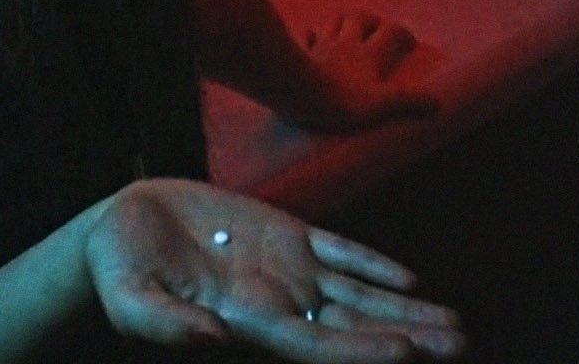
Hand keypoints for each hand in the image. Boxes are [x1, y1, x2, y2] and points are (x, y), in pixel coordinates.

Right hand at [85, 178, 465, 359]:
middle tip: (459, 344)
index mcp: (246, 322)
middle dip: (407, 337)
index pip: (315, 345)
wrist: (121, 227)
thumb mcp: (130, 298)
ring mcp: (285, 270)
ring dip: (407, 310)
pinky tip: (407, 280)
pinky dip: (373, 264)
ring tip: (454, 326)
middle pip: (354, 326)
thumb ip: (166, 324)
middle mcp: (277, 303)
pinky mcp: (284, 236)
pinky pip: (338, 252)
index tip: (403, 354)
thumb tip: (212, 338)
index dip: (358, 351)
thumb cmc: (119, 271)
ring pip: (358, 295)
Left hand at [285, 11, 441, 133]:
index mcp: (368, 56)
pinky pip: (307, 37)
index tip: (411, 45)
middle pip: (360, 18)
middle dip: (371, 20)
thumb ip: (411, 103)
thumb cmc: (341, 103)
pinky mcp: (301, 55)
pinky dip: (312, 35)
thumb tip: (440, 103)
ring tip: (350, 28)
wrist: (297, 95)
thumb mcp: (382, 108)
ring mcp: (322, 47)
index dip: (404, 34)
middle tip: (378, 30)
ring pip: (335, 21)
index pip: (392, 32)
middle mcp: (346, 45)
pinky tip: (311, 35)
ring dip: (344, 21)